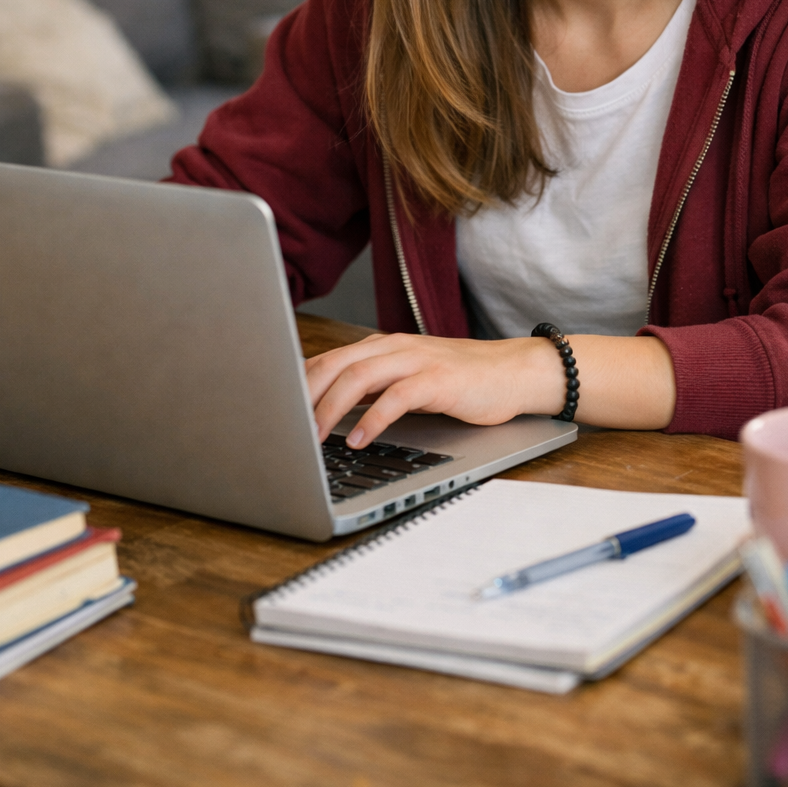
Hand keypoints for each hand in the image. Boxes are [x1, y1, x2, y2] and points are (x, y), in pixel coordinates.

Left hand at [305, 330, 677, 447]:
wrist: (515, 372)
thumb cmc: (461, 382)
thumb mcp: (408, 381)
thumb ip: (371, 389)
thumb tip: (324, 412)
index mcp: (381, 347)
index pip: (326, 360)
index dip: (294, 384)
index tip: (271, 411)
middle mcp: (393, 347)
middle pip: (333, 364)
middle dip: (301, 397)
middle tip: (280, 429)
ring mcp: (416, 360)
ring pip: (358, 377)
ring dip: (329, 409)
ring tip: (310, 438)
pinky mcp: (438, 379)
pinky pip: (396, 396)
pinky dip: (372, 418)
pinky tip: (359, 440)